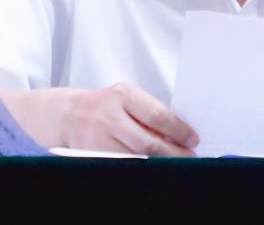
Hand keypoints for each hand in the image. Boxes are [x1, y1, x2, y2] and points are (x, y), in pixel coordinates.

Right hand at [64, 82, 198, 155]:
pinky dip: (141, 168)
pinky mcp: (93, 157)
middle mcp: (110, 117)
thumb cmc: (106, 105)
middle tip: (189, 158)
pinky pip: (122, 165)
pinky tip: (153, 167)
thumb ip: (151, 113)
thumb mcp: (128, 99)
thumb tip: (180, 135)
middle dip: (172, 153)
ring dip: (158, 163)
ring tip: (174, 164)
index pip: (157, 115)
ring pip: (135, 159)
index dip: (179, 130)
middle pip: (147, 142)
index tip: (193, 140)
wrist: (69, 115)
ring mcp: (99, 140)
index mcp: (123, 96)